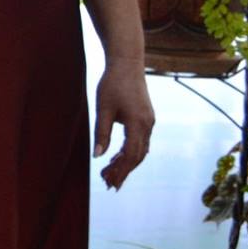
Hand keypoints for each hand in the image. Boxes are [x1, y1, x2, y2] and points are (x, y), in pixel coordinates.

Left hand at [94, 61, 153, 188]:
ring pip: (140, 150)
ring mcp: (149, 122)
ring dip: (126, 163)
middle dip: (124, 171)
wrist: (127, 64)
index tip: (110, 182)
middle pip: (138, 155)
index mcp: (139, 124)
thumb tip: (98, 156)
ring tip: (110, 174)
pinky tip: (116, 157)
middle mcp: (148, 125)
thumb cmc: (112, 84)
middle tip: (109, 184)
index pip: (131, 155)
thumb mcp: (103, 109)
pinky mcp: (146, 118)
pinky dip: (129, 151)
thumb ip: (101, 133)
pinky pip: (140, 141)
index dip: (121, 170)